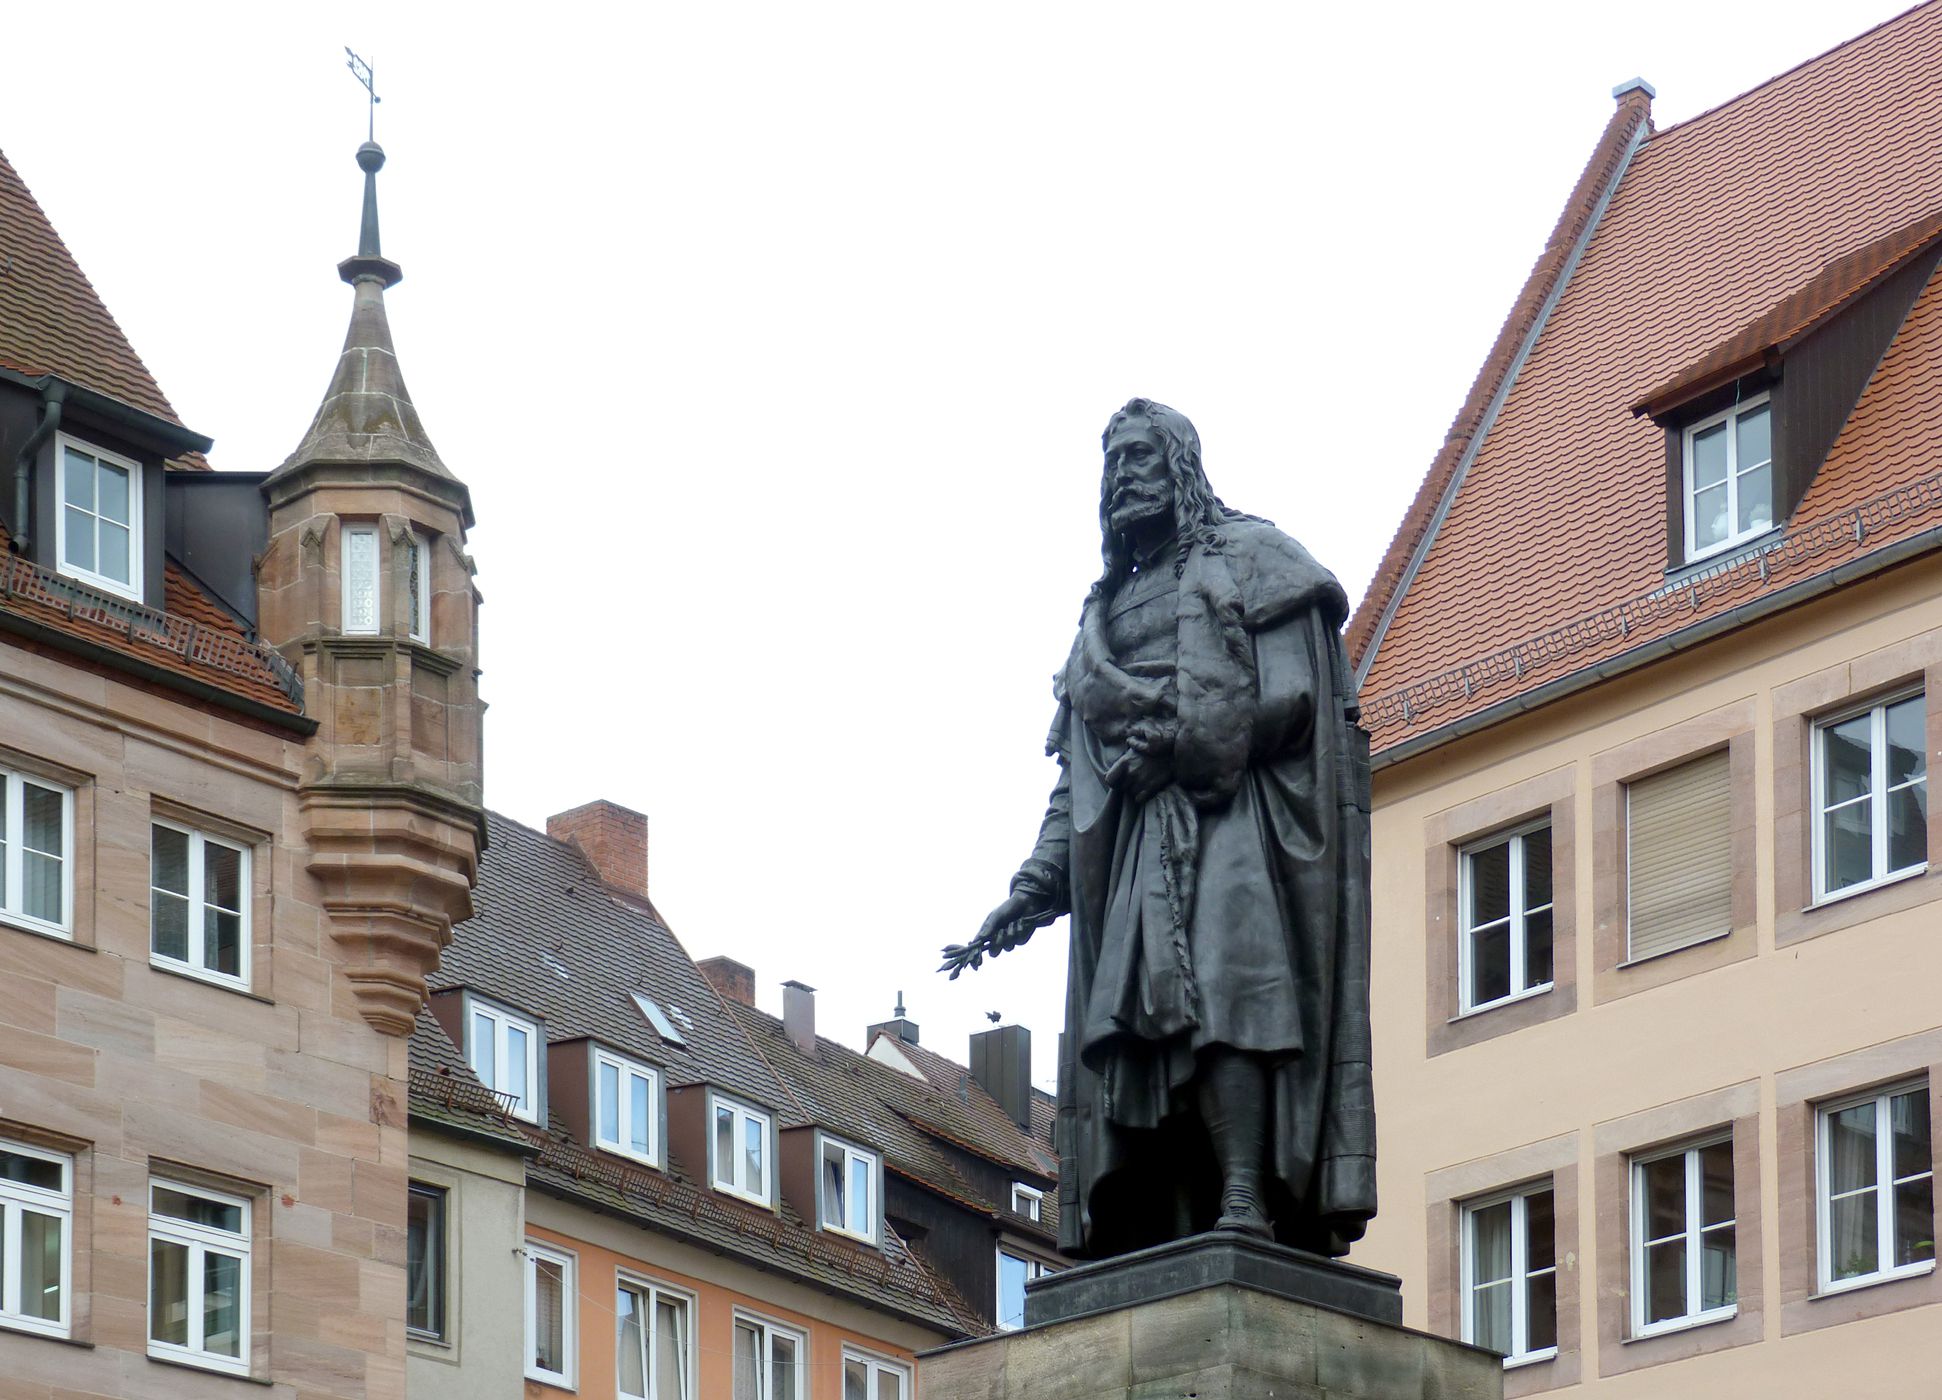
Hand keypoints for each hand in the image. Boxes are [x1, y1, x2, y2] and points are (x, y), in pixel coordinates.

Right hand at [940, 889, 1058, 977]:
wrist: (1026, 901)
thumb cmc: (1008, 907)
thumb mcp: (996, 915)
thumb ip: (988, 927)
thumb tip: (980, 939)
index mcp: (989, 933)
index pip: (980, 947)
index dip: (977, 957)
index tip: (977, 963)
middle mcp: (998, 939)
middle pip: (994, 953)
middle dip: (996, 944)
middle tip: (1000, 932)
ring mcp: (1010, 940)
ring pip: (1007, 947)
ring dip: (1009, 934)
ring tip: (1012, 923)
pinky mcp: (1021, 939)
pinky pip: (1018, 941)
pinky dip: (1018, 931)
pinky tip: (1020, 922)